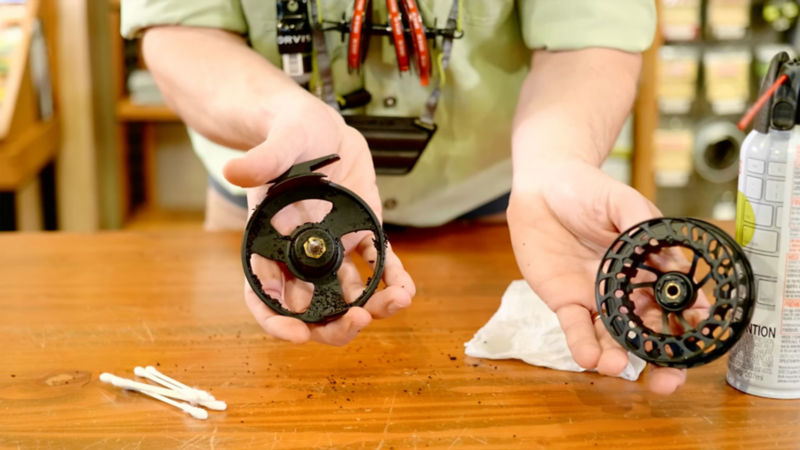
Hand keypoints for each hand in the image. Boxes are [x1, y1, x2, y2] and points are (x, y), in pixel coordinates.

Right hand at [223, 93, 414, 345]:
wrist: (318, 123)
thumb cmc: (288, 132)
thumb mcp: (278, 141)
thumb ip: (262, 159)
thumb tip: (236, 169)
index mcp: (270, 241)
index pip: (264, 294)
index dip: (276, 321)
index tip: (298, 335)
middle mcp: (300, 253)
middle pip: (311, 308)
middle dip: (333, 324)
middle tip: (357, 320)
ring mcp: (332, 248)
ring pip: (348, 294)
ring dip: (372, 307)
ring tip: (397, 301)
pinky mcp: (360, 234)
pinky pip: (377, 265)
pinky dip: (392, 279)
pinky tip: (406, 286)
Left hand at [507, 159, 692, 393]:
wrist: (543, 187)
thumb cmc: (587, 190)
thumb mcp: (623, 202)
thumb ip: (644, 225)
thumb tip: (672, 254)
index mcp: (652, 268)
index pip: (677, 302)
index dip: (691, 323)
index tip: (701, 340)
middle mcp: (629, 291)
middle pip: (651, 332)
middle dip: (662, 360)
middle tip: (668, 381)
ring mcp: (598, 299)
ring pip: (614, 338)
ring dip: (618, 357)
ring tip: (618, 366)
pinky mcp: (566, 302)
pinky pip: (576, 329)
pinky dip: (583, 345)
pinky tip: (589, 359)